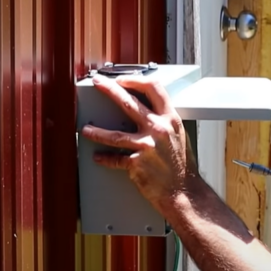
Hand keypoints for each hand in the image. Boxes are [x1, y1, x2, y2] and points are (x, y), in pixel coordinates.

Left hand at [80, 74, 200, 210]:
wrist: (184, 191)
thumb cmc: (181, 165)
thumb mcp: (178, 135)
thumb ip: (163, 121)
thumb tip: (145, 111)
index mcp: (170, 119)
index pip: (154, 89)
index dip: (136, 81)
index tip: (122, 79)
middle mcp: (158, 129)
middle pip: (129, 103)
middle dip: (109, 90)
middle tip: (97, 83)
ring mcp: (147, 146)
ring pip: (115, 134)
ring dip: (97, 131)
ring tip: (86, 129)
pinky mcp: (136, 164)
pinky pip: (115, 159)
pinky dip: (105, 158)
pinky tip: (98, 157)